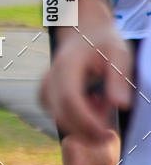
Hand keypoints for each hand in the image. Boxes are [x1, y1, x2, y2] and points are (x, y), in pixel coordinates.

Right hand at [40, 0, 133, 140]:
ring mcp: (45, 87)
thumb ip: (118, 78)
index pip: (70, 101)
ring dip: (83, 124)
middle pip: (62, 116)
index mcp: (66, 65)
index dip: (87, 123)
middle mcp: (50, 78)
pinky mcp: (45, 95)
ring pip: (59, 119)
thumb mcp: (118, 54)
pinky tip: (91, 104)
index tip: (109, 134)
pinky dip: (76, 120)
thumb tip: (120, 105)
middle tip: (110, 128)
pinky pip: (59, 116)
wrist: (83, 30)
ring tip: (101, 103)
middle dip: (87, 131)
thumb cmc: (103, 42)